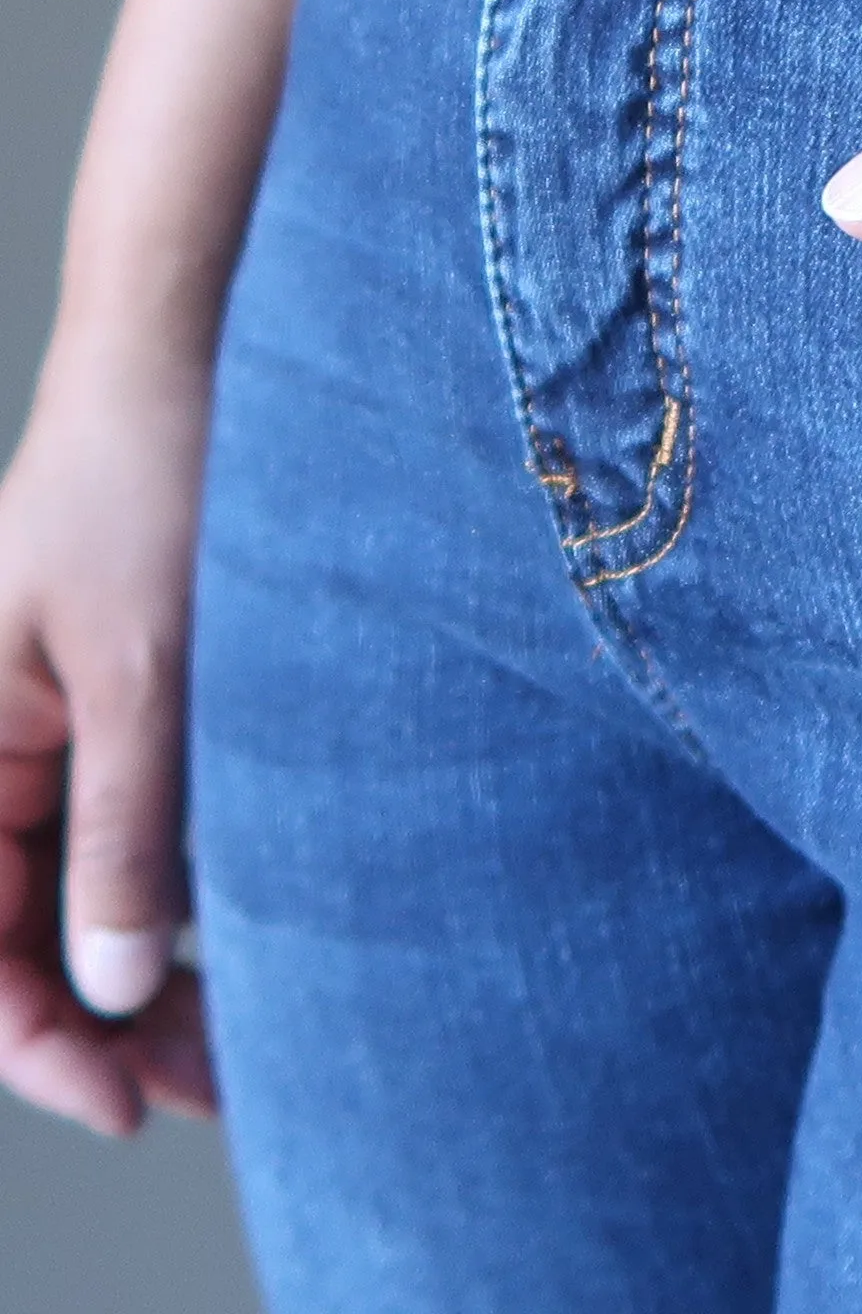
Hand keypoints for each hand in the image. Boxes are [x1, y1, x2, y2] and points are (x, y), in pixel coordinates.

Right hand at [0, 334, 218, 1137]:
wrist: (196, 346)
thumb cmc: (155, 477)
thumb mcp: (148, 667)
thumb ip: (125, 828)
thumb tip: (118, 988)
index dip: (41, 1046)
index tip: (135, 1105)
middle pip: (23, 937)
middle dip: (108, 1025)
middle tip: (216, 1089)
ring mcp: (62, 726)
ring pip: (84, 890)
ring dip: (150, 967)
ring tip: (246, 1036)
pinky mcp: (128, 697)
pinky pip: (130, 825)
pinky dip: (179, 888)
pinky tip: (248, 931)